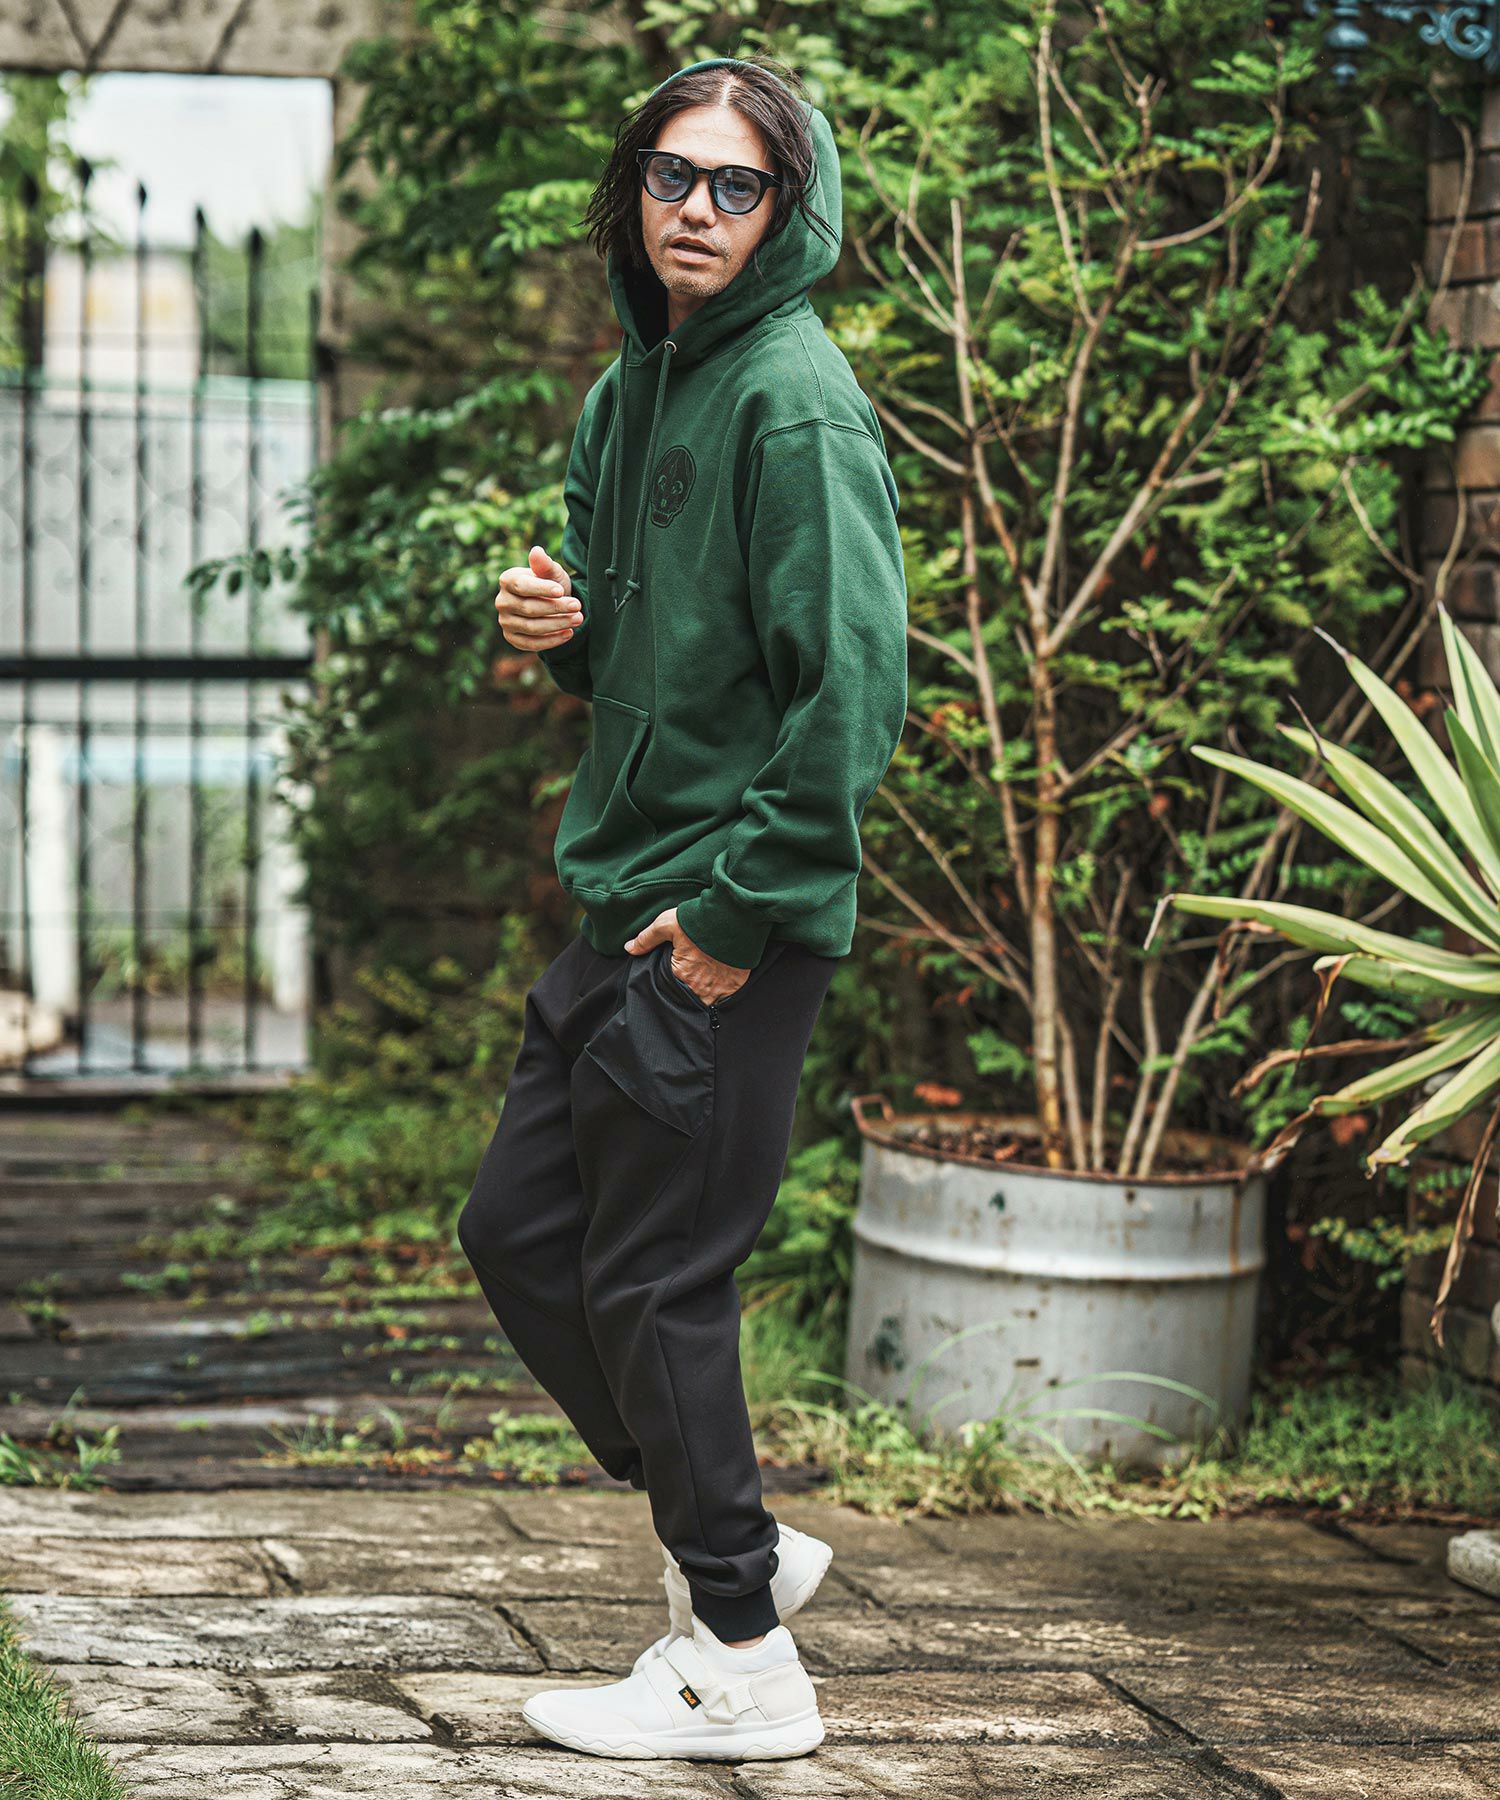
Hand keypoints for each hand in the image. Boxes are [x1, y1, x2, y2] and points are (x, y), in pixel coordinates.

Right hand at [495, 545, 583, 652]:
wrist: (552, 605)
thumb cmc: (551, 585)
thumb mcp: (552, 572)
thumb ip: (544, 564)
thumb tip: (536, 551)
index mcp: (507, 580)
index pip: (522, 586)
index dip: (541, 589)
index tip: (561, 591)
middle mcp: (502, 602)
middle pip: (529, 608)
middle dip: (556, 608)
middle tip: (577, 606)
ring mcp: (505, 622)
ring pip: (532, 627)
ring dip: (558, 624)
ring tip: (578, 619)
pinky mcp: (513, 638)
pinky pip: (531, 644)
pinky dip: (552, 641)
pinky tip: (569, 634)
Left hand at [626, 908, 749, 1006]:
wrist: (736, 916)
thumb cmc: (699, 920)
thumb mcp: (667, 923)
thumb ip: (647, 938)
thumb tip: (629, 948)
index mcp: (680, 976)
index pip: (668, 988)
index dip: (669, 981)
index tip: (672, 974)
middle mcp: (699, 989)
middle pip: (688, 996)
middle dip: (685, 989)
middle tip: (687, 977)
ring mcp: (719, 990)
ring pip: (706, 999)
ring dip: (703, 992)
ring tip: (702, 978)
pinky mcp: (736, 986)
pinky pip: (724, 996)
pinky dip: (720, 990)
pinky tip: (718, 978)